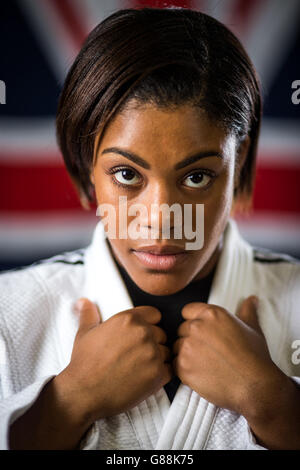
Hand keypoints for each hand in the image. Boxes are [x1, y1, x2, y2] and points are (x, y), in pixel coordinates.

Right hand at [59, 298, 171, 426]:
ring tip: (139, 367)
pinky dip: (161, 374)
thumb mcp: (84, 333)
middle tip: (136, 353)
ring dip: (157, 358)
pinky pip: (170, 370)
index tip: (141, 333)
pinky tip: (145, 377)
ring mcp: (152, 354)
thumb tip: (84, 302)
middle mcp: (143, 334)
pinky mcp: (158, 375)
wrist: (84, 393)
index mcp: (128, 319)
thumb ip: (89, 314)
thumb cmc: (85, 364)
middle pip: (161, 333)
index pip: (154, 314)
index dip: (148, 323)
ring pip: (166, 352)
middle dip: (152, 342)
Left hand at [172, 296, 280, 414]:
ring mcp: (188, 347)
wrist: (255, 386)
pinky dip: (185, 370)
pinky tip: (202, 374)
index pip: (188, 311)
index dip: (196, 321)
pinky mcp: (183, 367)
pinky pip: (175, 365)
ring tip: (206, 364)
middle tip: (209, 351)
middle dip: (192, 339)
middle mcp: (196, 327)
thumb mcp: (253, 328)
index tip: (206, 333)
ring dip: (187, 354)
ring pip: (177, 347)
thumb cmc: (255, 357)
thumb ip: (247, 311)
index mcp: (211, 314)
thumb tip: (251, 299)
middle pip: (182, 329)